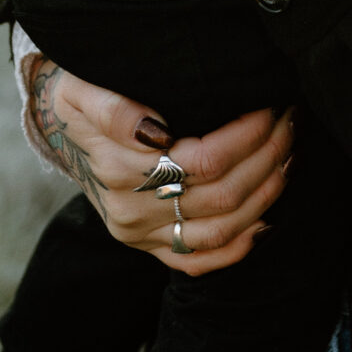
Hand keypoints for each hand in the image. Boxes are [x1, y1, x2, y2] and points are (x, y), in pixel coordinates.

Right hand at [27, 59, 293, 276]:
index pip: (203, 160)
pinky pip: (200, 261)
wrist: (61, 127)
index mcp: (118, 170)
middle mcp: (131, 211)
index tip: (270, 104)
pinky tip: (268, 213)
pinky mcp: (151, 248)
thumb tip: (154, 129)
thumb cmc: (84, 96)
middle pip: (221, 194)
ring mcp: (142, 236)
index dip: (246, 135)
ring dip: (266, 192)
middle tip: (289, 121)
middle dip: (267, 156)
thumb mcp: (83, 90)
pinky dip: (241, 243)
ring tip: (288, 153)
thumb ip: (114, 108)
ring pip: (221, 230)